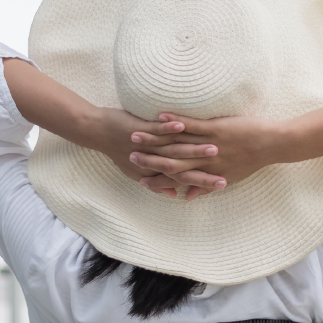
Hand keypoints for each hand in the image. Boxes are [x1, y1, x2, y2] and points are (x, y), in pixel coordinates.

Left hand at [80, 108, 226, 197]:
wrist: (96, 132)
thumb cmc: (119, 149)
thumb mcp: (138, 171)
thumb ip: (161, 183)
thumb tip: (179, 197)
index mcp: (156, 173)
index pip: (186, 181)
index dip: (205, 183)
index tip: (224, 184)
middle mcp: (153, 162)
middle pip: (184, 169)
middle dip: (206, 171)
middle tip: (226, 173)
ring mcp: (147, 146)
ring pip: (173, 150)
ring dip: (193, 149)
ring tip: (214, 147)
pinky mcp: (140, 129)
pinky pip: (157, 130)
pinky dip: (170, 127)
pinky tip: (183, 125)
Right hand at [128, 112, 286, 198]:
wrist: (273, 145)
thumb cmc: (251, 160)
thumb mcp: (227, 177)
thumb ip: (204, 186)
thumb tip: (188, 197)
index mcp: (206, 173)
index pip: (175, 179)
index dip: (155, 180)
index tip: (138, 179)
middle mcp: (204, 162)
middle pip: (170, 163)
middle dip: (148, 160)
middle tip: (129, 155)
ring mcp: (209, 145)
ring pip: (176, 144)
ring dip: (155, 139)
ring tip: (136, 134)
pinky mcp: (216, 129)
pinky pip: (192, 125)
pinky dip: (176, 121)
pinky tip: (160, 116)